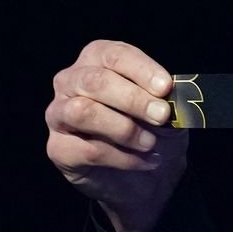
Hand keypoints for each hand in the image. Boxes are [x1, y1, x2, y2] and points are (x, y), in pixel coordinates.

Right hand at [45, 39, 188, 231]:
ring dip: (123, 128)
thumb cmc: (153, 128)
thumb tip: (174, 96)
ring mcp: (58, 113)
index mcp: (98, 59)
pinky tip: (145, 161)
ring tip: (150, 142)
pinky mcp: (58, 148)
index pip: (115, 55)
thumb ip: (167, 99)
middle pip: (95, 81)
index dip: (141, 70)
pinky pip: (88, 149)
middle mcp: (71, 80)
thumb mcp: (168, 109)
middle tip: (162, 115)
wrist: (146, 176)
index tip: (166, 87)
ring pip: (82, 112)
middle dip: (132, 99)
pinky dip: (123, 157)